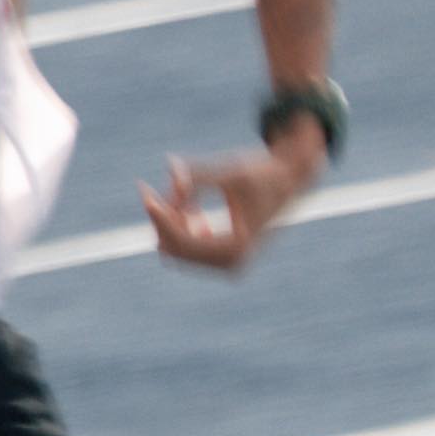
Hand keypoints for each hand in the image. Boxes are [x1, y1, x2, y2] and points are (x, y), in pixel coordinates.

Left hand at [143, 140, 309, 273]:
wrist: (289, 182)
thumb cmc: (263, 174)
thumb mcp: (231, 171)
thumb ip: (198, 176)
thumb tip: (171, 171)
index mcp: (239, 246)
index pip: (183, 241)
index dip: (160, 217)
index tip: (145, 191)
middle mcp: (233, 263)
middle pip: (176, 248)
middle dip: (166, 215)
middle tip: (171, 181)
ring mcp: (227, 264)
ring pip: (177, 249)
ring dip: (172, 219)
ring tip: (185, 187)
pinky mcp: (222, 259)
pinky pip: (187, 249)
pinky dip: (182, 225)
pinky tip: (192, 204)